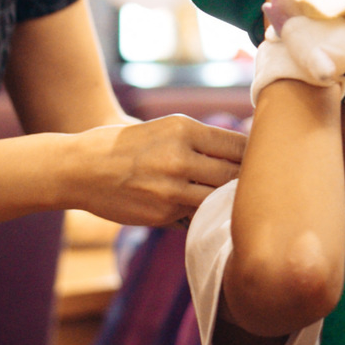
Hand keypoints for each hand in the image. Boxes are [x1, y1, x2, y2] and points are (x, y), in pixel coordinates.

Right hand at [64, 114, 246, 226]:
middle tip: (258, 187)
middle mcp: (180, 156)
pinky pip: (198, 216)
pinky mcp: (163, 213)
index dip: (256, 157)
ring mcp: (171, 188)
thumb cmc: (126, 145)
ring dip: (228, 202)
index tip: (264, 162)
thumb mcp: (164, 129)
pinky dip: (205, 214)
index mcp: (184, 128)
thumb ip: (200, 141)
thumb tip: (244, 154)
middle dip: (247, 182)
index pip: (239, 145)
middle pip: (235, 174)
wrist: (81, 168)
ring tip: (238, 204)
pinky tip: (208, 213)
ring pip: (219, 199)